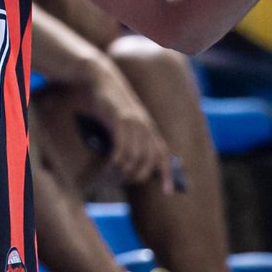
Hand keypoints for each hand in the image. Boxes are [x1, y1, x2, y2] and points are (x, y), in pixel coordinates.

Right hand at [76, 55, 175, 192]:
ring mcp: (133, 122)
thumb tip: (132, 163)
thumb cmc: (113, 106)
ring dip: (125, 169)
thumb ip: (133, 140)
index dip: (167, 174)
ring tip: (115, 172)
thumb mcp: (126, 123)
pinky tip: (111, 163)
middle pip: (148, 160)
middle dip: (138, 174)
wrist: (104, 80)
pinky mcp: (119, 118)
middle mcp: (145, 127)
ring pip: (135, 155)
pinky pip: (121, 145)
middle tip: (125, 178)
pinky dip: (117, 158)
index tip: (167, 191)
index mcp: (150, 129)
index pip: (163, 156)